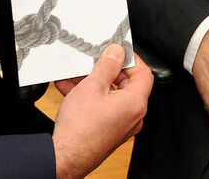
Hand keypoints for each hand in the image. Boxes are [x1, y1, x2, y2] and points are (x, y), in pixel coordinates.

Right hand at [52, 44, 151, 178]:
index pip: (143, 73)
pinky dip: (90, 96)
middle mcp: (132, 116)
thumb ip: (107, 65)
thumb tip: (117, 52)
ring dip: (94, 82)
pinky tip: (70, 88)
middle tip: (94, 61)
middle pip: (126, 83)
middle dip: (107, 70)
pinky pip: (103, 106)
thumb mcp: (92, 86)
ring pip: (111, 94)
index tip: (117, 51)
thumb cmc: (79, 129)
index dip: (131, 58)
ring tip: (76, 75)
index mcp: (135, 103)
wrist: (65, 157)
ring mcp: (121, 124)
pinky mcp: (108, 130)